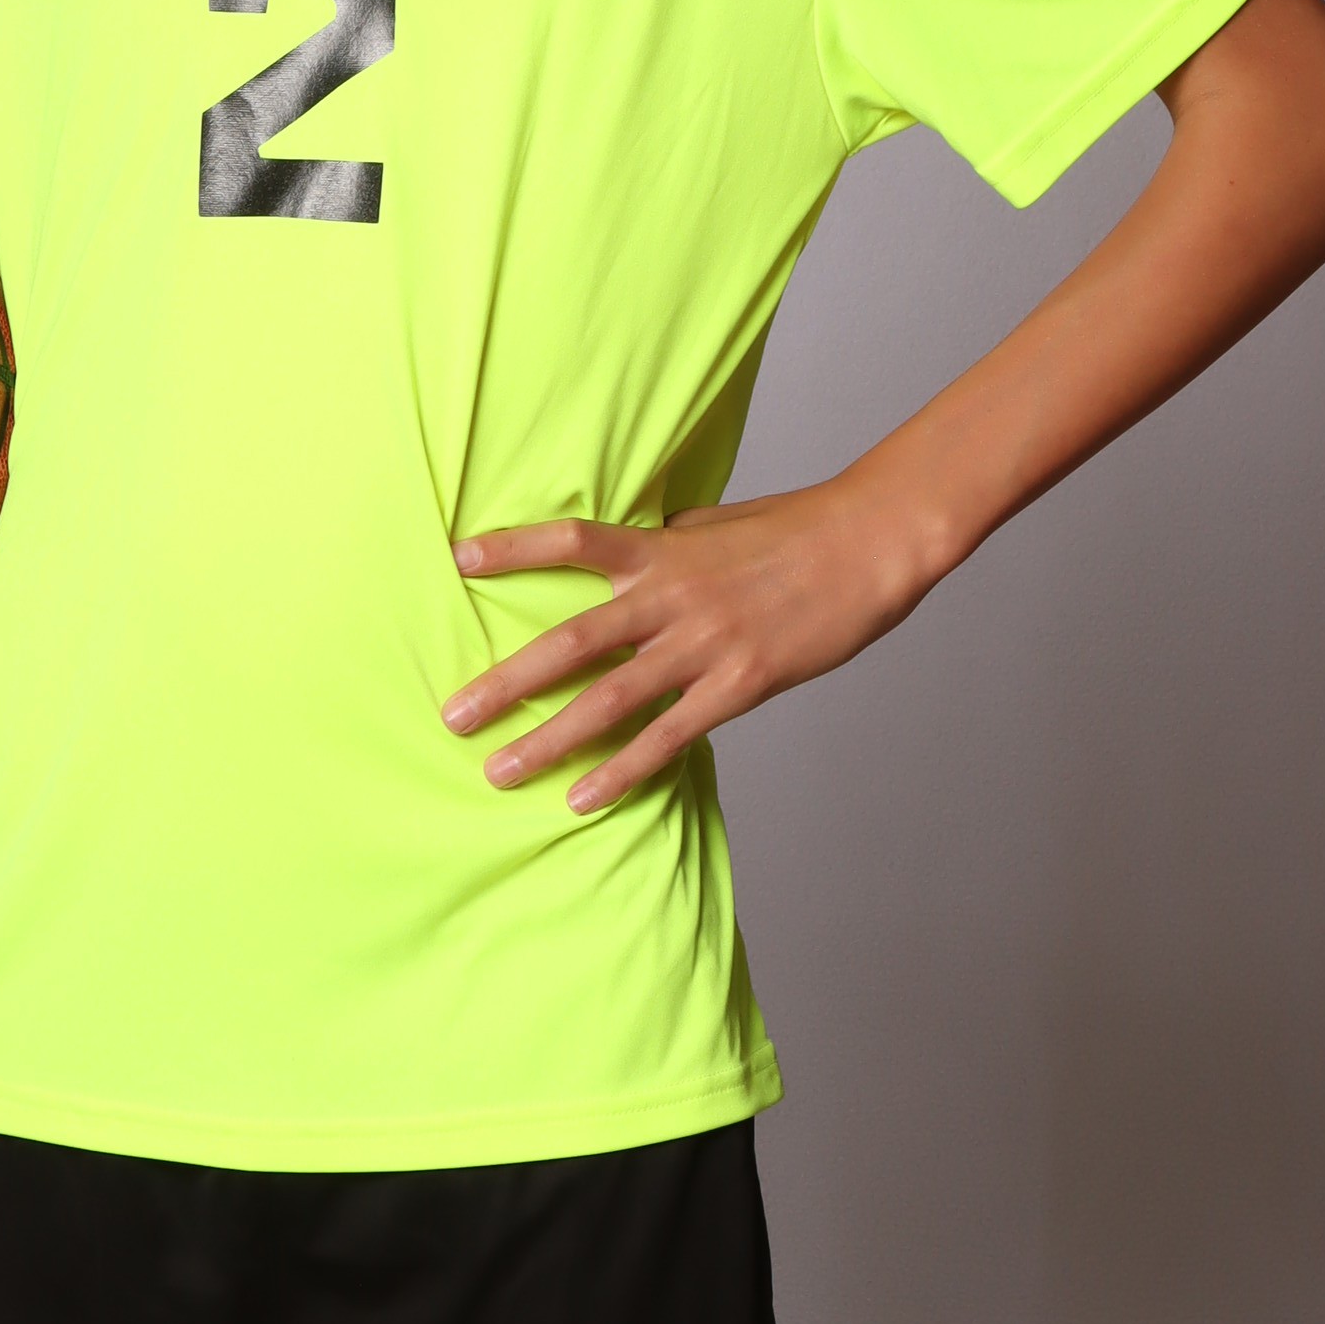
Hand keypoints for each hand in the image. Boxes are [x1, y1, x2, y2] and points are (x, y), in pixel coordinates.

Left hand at [444, 476, 940, 816]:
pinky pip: (669, 736)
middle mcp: (672, 598)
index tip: (459, 559)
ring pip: (610, 700)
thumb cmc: (794, 530)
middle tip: (454, 716)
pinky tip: (584, 797)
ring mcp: (705, 644)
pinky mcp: (740, 685)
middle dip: (506, 684)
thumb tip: (622, 563)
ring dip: (549, 740)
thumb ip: (664, 548)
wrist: (870, 544)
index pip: (572, 541)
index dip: (513, 548)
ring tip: (500, 771)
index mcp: (662, 550)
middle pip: (570, 644)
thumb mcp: (715, 525)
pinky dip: (623, 770)